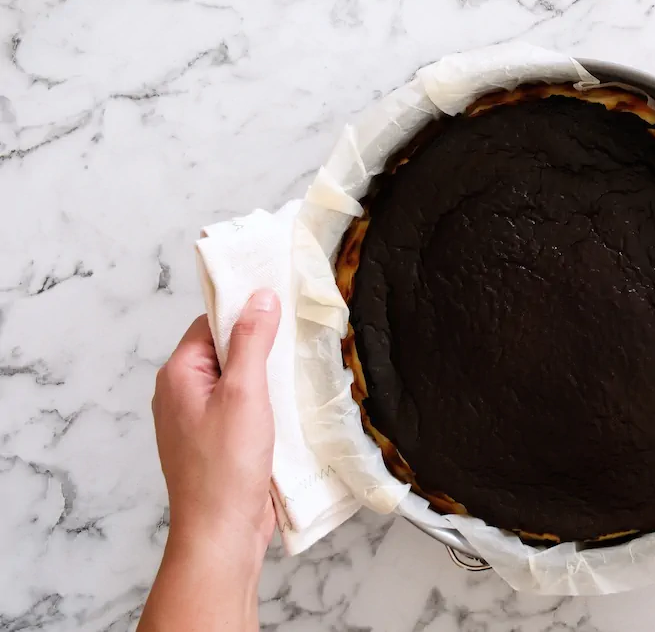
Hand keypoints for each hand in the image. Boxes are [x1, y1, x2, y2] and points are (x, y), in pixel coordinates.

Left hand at [152, 290, 280, 550]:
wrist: (221, 532)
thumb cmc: (227, 466)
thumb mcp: (245, 393)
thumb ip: (252, 342)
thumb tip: (261, 297)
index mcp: (179, 374)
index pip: (212, 323)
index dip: (246, 312)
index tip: (283, 304)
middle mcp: (181, 393)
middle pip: (226, 350)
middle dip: (261, 345)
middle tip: (300, 337)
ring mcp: (197, 420)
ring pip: (237, 380)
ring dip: (267, 376)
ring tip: (301, 370)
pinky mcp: (217, 442)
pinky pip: (242, 408)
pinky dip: (266, 403)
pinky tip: (291, 406)